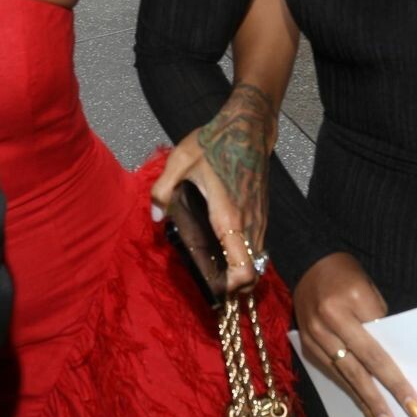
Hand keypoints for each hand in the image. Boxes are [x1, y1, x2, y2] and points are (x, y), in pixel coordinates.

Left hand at [152, 83, 275, 293]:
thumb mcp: (178, 161)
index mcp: (228, 218)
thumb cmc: (214, 143)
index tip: (215, 289)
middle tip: (213, 288)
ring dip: (241, 272)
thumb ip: (162, 190)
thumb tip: (155, 217)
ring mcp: (259, 218)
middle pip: (253, 273)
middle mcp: (249, 223)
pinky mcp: (262, 212)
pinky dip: (246, 256)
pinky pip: (258, 245)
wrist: (248, 127)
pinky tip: (226, 250)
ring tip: (218, 274)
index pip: (243, 270)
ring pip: (257, 260)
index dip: (232, 288)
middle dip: (236, 287)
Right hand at [293, 252, 416, 416]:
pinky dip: (351, 392)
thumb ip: (379, 324)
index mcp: (349, 304)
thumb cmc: (348, 276)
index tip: (414, 405)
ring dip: (366, 404)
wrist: (310, 264)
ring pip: (345, 377)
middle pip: (361, 368)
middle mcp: (328, 322)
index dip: (396, 380)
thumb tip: (393, 361)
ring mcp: (314, 337)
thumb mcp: (370, 291)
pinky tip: (366, 410)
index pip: (379, 350)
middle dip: (382, 401)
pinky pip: (333, 374)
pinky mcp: (307, 347)